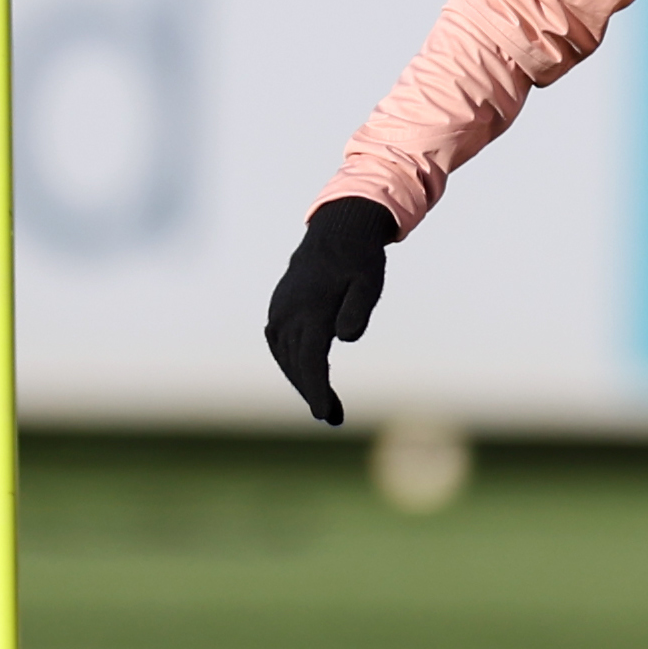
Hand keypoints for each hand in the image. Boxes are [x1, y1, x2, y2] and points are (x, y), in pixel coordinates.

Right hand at [264, 196, 400, 425]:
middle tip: (334, 417)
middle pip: (298, 364)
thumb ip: (358, 310)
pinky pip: (279, 344)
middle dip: (314, 393)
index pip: (310, 360)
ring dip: (301, 380)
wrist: (336, 231)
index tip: (324, 414)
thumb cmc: (359, 260)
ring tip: (323, 403)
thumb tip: (346, 338)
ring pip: (286, 357)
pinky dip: (290, 363)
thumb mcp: (369, 283)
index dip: (317, 390)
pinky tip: (304, 375)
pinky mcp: (278, 309)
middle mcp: (289, 312)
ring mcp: (280, 310)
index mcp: (311, 309)